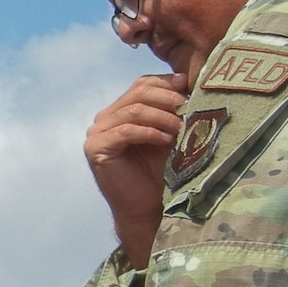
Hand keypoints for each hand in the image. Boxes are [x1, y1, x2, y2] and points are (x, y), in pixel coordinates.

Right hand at [86, 73, 188, 267]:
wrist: (147, 208)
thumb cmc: (161, 172)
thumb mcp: (170, 133)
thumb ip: (172, 109)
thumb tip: (188, 79)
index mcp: (121, 110)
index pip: (142, 84)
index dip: (168, 84)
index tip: (191, 90)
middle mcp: (105, 118)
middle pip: (138, 92)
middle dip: (168, 98)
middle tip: (190, 109)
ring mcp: (97, 133)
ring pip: (133, 110)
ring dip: (162, 116)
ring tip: (181, 127)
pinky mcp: (96, 149)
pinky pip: (125, 131)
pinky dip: (149, 132)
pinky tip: (166, 140)